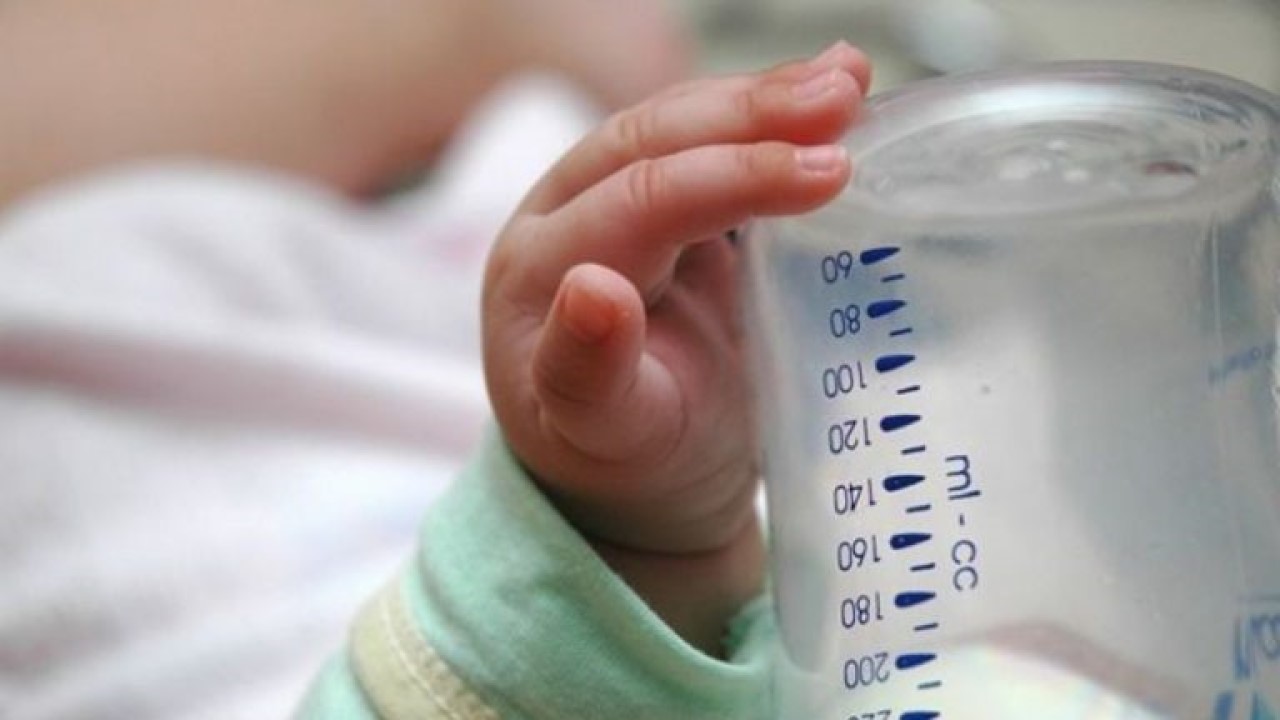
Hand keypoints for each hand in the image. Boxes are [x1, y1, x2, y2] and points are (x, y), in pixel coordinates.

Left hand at [482, 42, 870, 649]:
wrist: (639, 465)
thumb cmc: (622, 458)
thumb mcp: (604, 437)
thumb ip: (587, 373)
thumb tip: (593, 289)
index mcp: (541, 269)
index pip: (638, 201)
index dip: (733, 177)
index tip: (828, 173)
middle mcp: (565, 215)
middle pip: (654, 138)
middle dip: (753, 111)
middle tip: (847, 95)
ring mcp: (612, 199)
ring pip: (682, 124)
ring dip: (765, 98)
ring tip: (852, 79)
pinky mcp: (662, 201)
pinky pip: (712, 144)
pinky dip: (771, 121)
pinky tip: (837, 98)